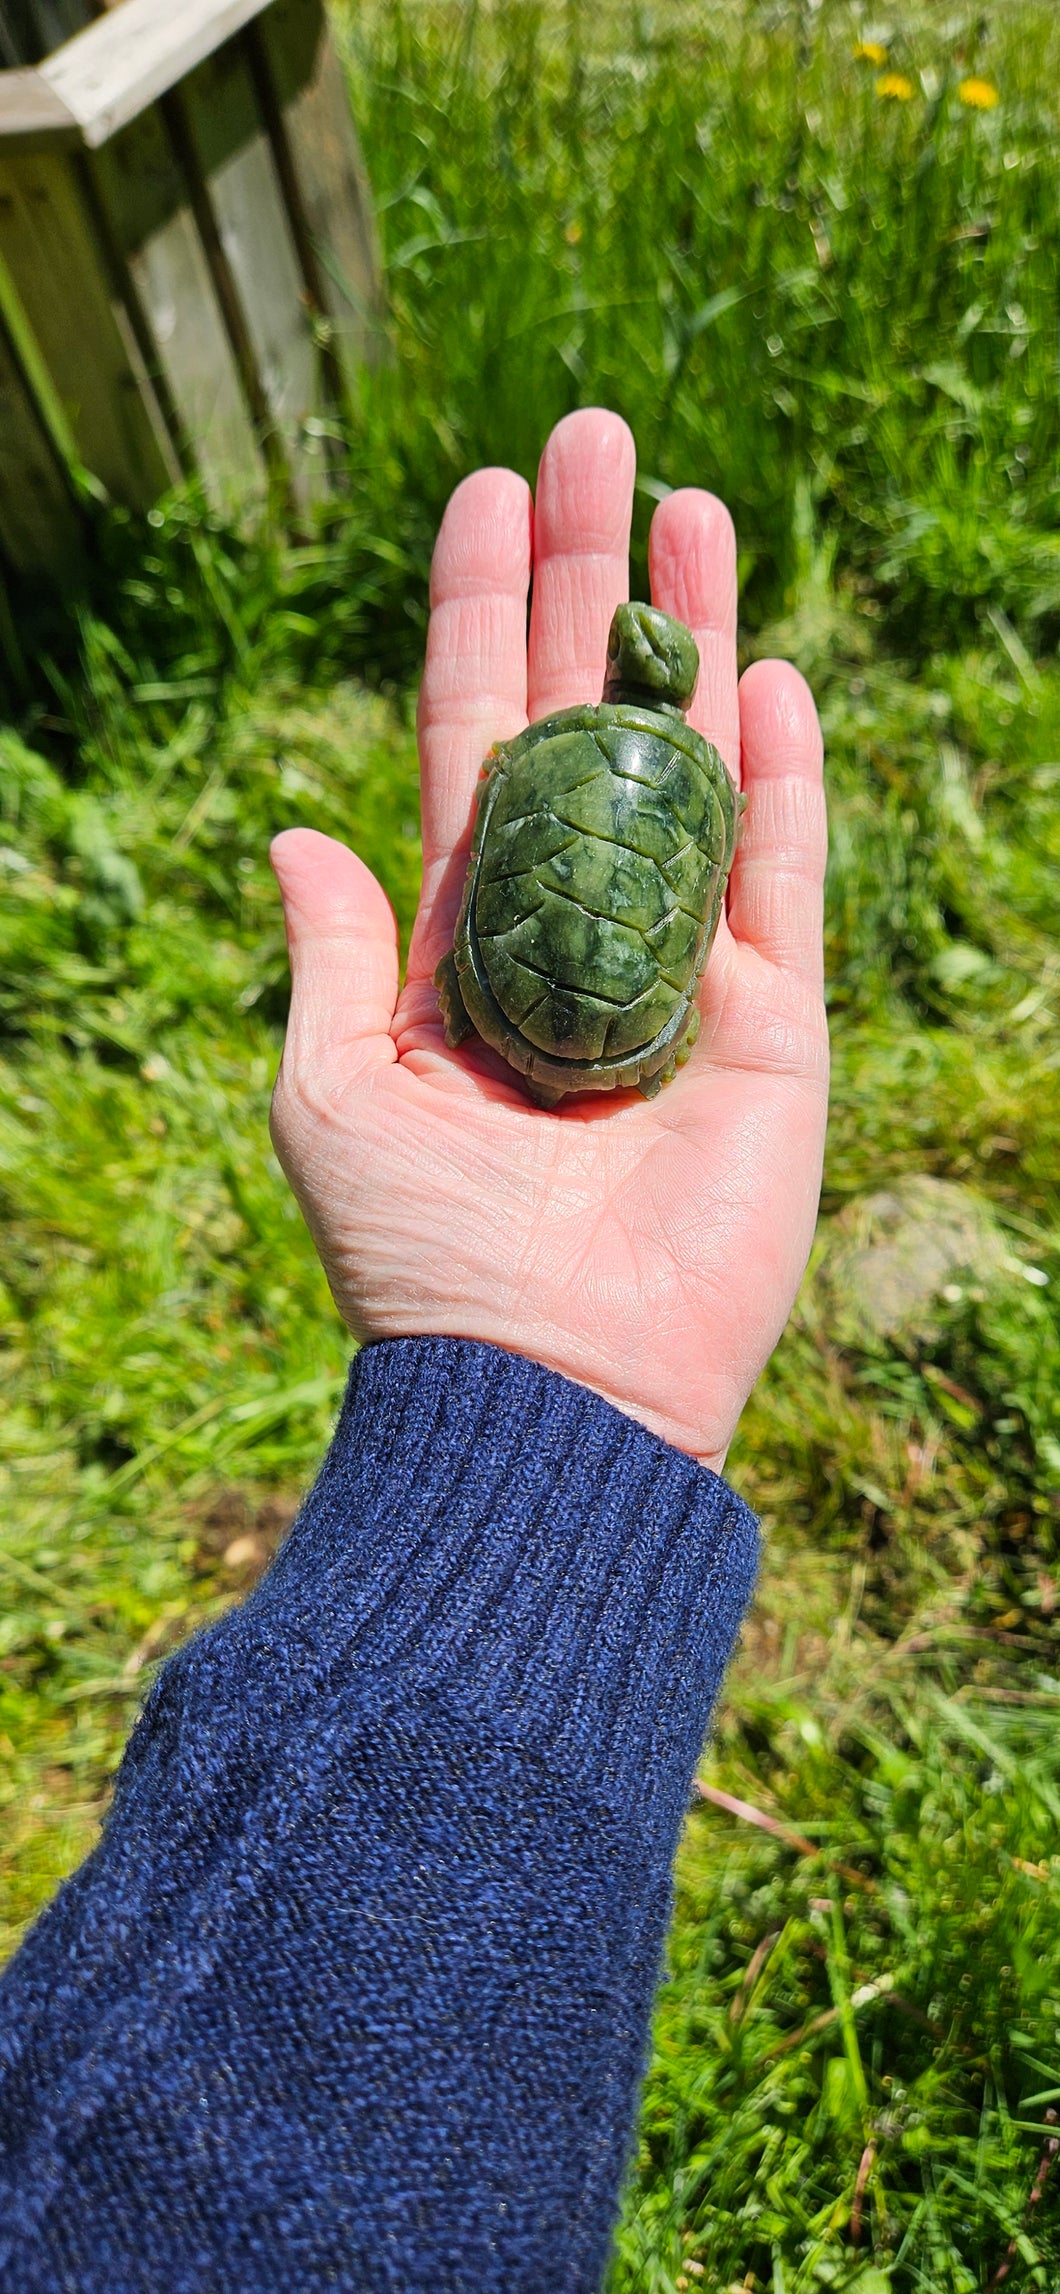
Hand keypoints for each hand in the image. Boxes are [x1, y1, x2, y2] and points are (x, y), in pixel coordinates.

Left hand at [269, 410, 827, 1470]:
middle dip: (588, 578)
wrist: (552, 1386)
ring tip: (695, 503)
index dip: (474, 615)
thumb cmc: (421, 1256)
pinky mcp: (773, 1030)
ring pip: (693, 765)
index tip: (479, 491)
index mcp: (464, 938)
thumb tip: (300, 831)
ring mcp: (682, 970)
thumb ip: (335, 956)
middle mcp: (577, 929)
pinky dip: (779, 782)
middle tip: (597, 437)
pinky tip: (772, 675)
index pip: (472, 737)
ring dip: (697, 634)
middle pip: (587, 717)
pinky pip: (781, 881)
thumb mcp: (334, 1096)